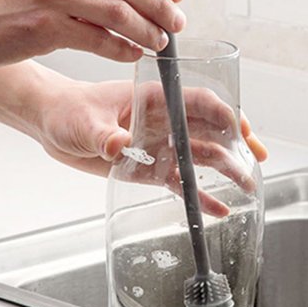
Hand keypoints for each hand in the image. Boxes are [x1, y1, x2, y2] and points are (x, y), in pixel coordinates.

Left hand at [35, 75, 267, 215]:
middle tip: (254, 162)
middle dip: (235, 144)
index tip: (240, 130)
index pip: (197, 101)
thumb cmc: (68, 110)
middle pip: (208, 129)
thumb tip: (119, 146)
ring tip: (245, 188)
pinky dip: (197, 194)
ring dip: (223, 170)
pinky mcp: (148, 168)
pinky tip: (215, 208)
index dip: (223, 114)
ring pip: (199, 157)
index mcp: (152, 98)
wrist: (52, 125)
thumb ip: (104, 134)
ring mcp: (158, 145)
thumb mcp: (85, 121)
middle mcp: (162, 121)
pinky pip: (179, 181)